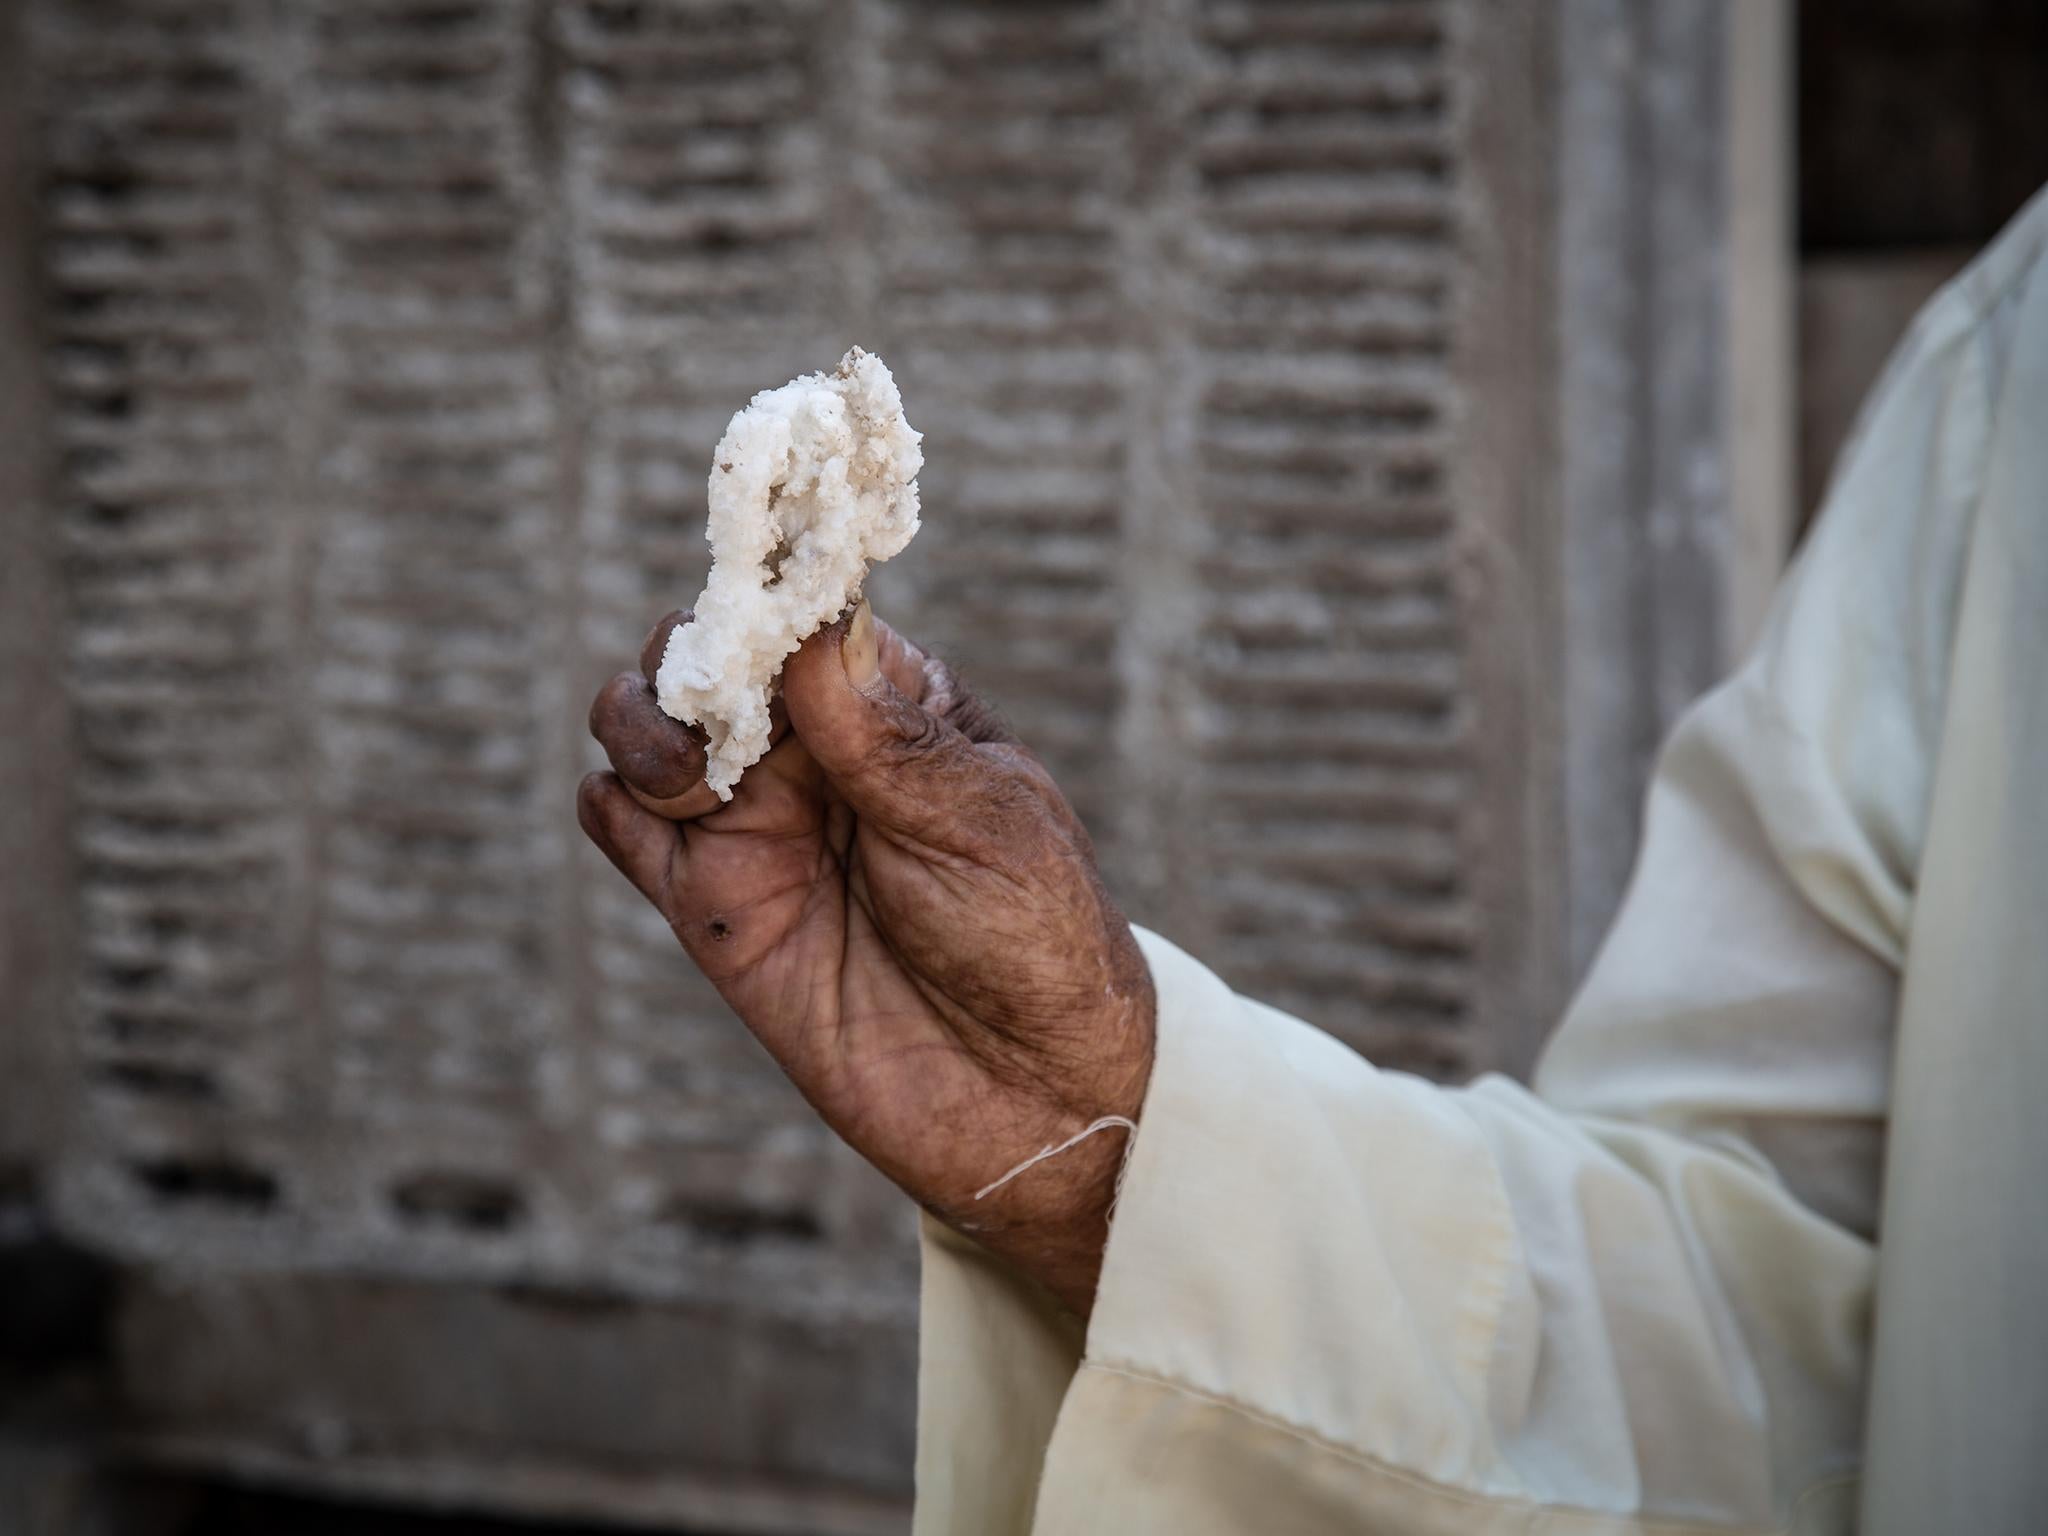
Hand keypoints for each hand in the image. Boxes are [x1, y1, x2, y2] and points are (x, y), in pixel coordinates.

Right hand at [578, 602, 1154, 1315]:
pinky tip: (669, 825)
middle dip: (690, 661)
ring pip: (641, 726)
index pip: (799, 612)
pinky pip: (619, 828)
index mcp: (892, 705)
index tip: (757, 615)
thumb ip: (888, 738)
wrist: (1031, 1100)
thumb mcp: (983, 825)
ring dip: (641, 725)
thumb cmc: (1037, 940)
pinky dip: (612, 804)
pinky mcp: (710, 909)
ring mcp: (756, 828)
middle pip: (702, 654)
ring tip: (696, 780)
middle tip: (723, 719)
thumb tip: (813, 626)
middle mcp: (812, 754)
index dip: (764, 594)